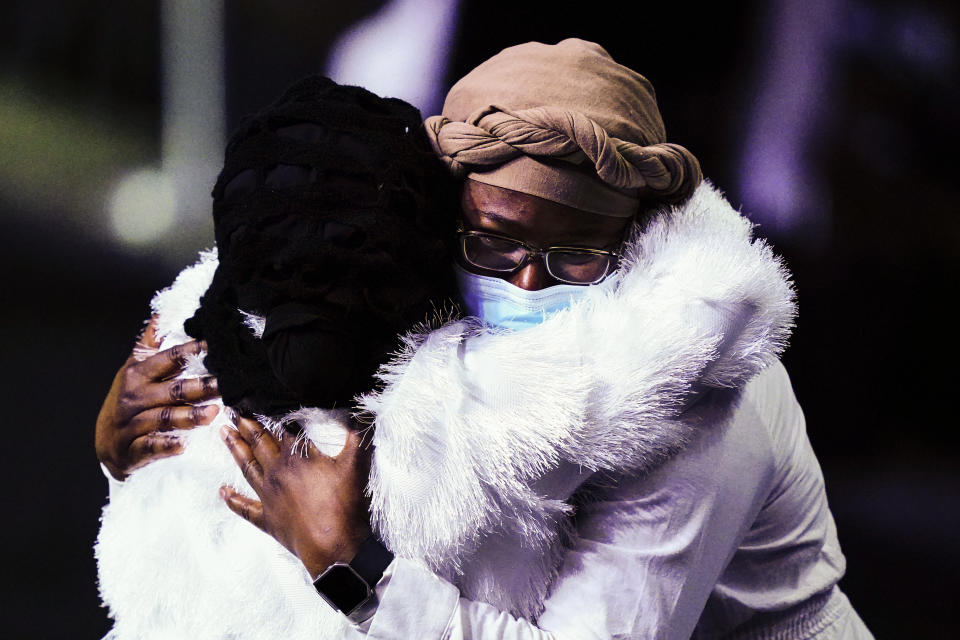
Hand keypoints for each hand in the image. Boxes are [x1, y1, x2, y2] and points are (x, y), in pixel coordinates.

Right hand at [95, 317, 219, 480]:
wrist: (107, 443)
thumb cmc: (128, 400)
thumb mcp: (135, 370)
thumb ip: (150, 343)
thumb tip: (161, 312)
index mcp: (138, 373)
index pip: (169, 359)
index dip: (193, 350)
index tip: (217, 344)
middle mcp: (134, 396)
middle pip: (172, 390)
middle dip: (200, 386)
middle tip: (226, 384)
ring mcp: (131, 423)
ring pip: (164, 418)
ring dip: (189, 416)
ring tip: (214, 413)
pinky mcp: (132, 449)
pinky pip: (150, 446)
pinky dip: (166, 445)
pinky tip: (183, 445)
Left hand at [219, 417, 372, 578]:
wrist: (334, 547)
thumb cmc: (344, 504)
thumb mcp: (357, 463)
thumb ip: (358, 434)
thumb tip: (362, 411)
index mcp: (296, 457)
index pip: (280, 428)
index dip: (268, 411)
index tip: (253, 399)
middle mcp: (277, 472)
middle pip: (258, 443)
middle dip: (244, 425)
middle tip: (230, 411)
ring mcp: (268, 496)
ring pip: (247, 467)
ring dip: (234, 449)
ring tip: (223, 434)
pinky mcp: (267, 519)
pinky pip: (244, 507)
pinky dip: (232, 499)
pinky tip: (222, 491)